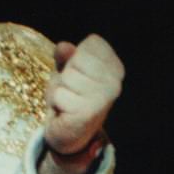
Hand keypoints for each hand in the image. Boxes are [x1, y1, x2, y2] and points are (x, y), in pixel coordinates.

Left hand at [43, 34, 123, 157]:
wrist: (69, 131)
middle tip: (72, 90)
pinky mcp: (88, 113)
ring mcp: (104, 98)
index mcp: (115, 67)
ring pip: (67, 77)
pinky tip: (67, 112)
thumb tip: (63, 47)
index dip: (77, 56)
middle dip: (66, 74)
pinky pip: (59, 95)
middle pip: (77, 59)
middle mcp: (115, 82)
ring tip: (69, 100)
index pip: (92, 42)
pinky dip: (57, 103)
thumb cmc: (70, 95)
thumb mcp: (67, 69)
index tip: (80, 74)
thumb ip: (66, 55)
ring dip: (61, 90)